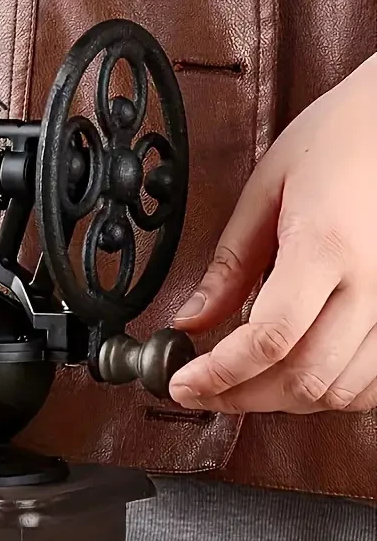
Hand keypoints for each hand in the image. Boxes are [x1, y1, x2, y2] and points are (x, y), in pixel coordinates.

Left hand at [169, 53, 376, 414]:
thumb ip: (228, 267)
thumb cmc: (340, 140)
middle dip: (241, 397)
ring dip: (282, 400)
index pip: (269, 339)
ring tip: (241, 385)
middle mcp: (374, 284)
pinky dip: (328, 393)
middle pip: (303, 377)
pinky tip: (296, 376)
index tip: (183, 382)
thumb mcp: (266, 191)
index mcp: (327, 246)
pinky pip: (372, 384)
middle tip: (201, 391)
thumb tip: (191, 321)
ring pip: (339, 391)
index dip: (220, 374)